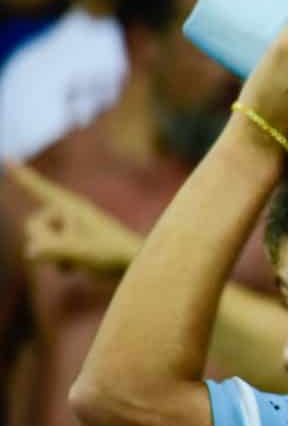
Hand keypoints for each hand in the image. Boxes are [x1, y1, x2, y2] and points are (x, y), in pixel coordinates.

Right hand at [7, 163, 144, 275]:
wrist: (137, 267)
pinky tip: (79, 267)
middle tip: (77, 249)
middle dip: (44, 240)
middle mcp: (68, 213)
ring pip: (38, 241)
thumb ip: (53, 249)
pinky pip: (49, 253)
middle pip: (31, 225)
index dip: (21, 175)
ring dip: (53, 255)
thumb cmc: (112, 255)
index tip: (7, 157)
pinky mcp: (72, 243)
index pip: (40, 189)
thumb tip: (30, 252)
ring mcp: (69, 228)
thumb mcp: (80, 252)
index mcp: (71, 206)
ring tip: (83, 258)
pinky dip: (59, 263)